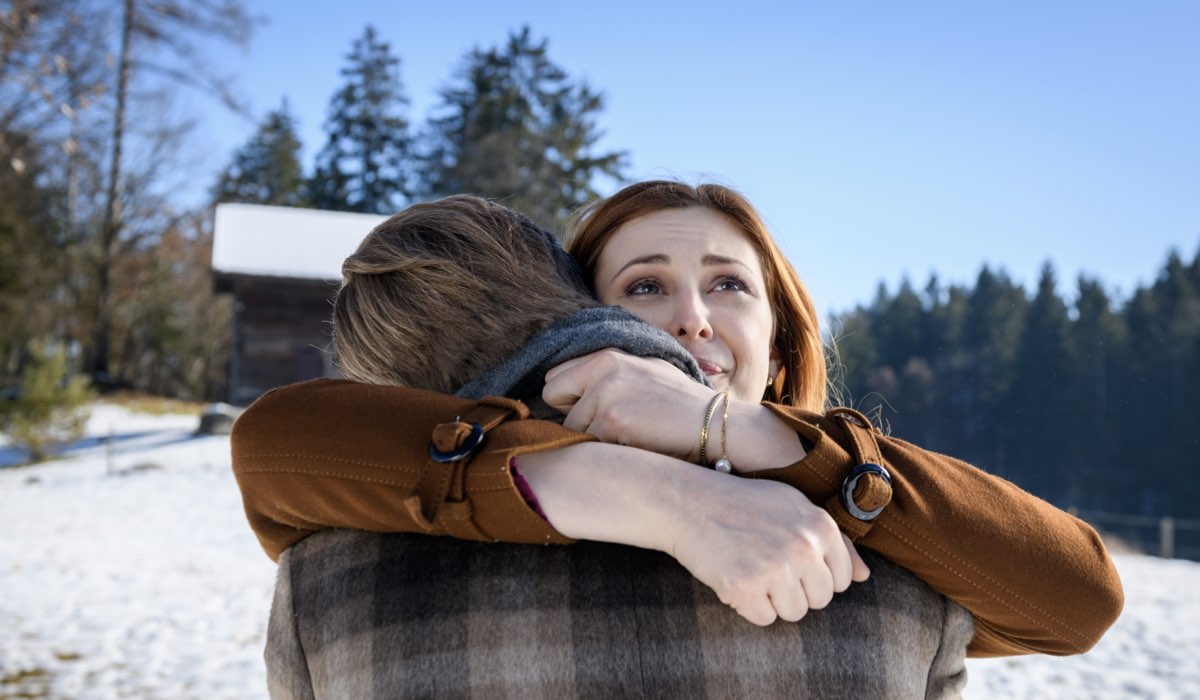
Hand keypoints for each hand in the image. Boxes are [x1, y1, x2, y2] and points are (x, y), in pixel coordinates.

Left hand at [543, 349, 712, 461]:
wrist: (714, 424)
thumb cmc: (679, 404)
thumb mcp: (643, 371)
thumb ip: (607, 372)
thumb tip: (564, 386)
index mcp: (608, 353)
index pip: (556, 375)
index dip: (571, 397)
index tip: (594, 408)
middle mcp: (603, 366)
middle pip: (552, 396)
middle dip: (571, 414)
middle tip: (608, 422)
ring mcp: (606, 392)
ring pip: (569, 426)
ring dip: (591, 437)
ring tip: (629, 433)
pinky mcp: (612, 420)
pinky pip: (587, 444)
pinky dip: (605, 450)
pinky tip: (633, 444)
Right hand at [662, 474, 870, 625]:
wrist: (689, 503)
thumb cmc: (742, 503)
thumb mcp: (793, 506)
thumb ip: (833, 541)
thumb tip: (863, 577)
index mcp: (820, 526)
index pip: (840, 579)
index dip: (815, 576)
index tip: (791, 563)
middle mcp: (803, 547)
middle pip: (819, 600)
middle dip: (795, 591)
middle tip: (767, 567)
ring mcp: (774, 568)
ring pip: (794, 613)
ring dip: (773, 601)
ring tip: (752, 571)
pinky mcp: (745, 588)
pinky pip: (764, 619)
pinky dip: (749, 606)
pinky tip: (736, 579)